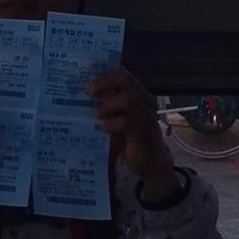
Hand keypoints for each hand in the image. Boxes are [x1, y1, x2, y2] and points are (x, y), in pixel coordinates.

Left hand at [89, 70, 177, 197]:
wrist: (151, 164)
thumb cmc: (132, 139)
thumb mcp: (120, 118)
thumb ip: (110, 105)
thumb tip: (87, 93)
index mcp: (139, 95)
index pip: (124, 75)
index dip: (106, 74)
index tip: (88, 79)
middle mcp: (145, 101)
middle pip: (126, 79)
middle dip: (104, 82)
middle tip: (90, 92)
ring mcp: (146, 116)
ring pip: (127, 99)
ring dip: (108, 105)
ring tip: (98, 115)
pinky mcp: (143, 132)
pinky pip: (127, 121)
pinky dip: (112, 123)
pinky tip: (105, 128)